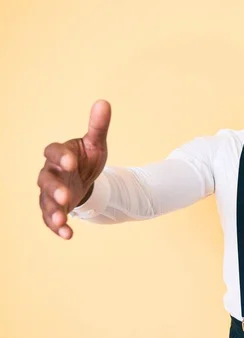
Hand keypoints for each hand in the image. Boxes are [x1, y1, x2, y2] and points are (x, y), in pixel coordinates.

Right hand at [37, 100, 111, 238]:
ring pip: (45, 202)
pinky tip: (68, 235)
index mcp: (59, 154)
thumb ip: (98, 126)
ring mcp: (49, 193)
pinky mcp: (53, 209)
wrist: (83, 178)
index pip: (53, 152)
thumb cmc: (85, 158)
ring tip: (61, 220)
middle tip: (65, 196)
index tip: (71, 162)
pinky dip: (58, 227)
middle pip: (46, 180)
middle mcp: (50, 173)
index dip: (60, 156)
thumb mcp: (95, 143)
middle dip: (54, 188)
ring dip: (52, 212)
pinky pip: (51, 219)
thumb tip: (104, 102)